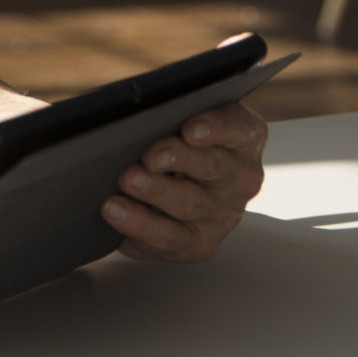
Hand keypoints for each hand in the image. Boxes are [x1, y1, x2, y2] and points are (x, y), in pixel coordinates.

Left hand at [103, 102, 268, 260]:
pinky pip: (169, 236)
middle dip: (179, 159)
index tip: (190, 130)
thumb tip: (134, 113)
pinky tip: (115, 209)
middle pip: (214, 166)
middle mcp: (240, 178)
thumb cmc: (173, 145)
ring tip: (129, 180)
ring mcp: (222, 215)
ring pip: (191, 203)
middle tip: (151, 157)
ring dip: (157, 191)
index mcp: (242, 139)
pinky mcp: (198, 243)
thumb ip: (167, 114)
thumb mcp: (177, 123)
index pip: (239, 127)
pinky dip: (139, 223)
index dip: (217, 127)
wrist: (171, 193)